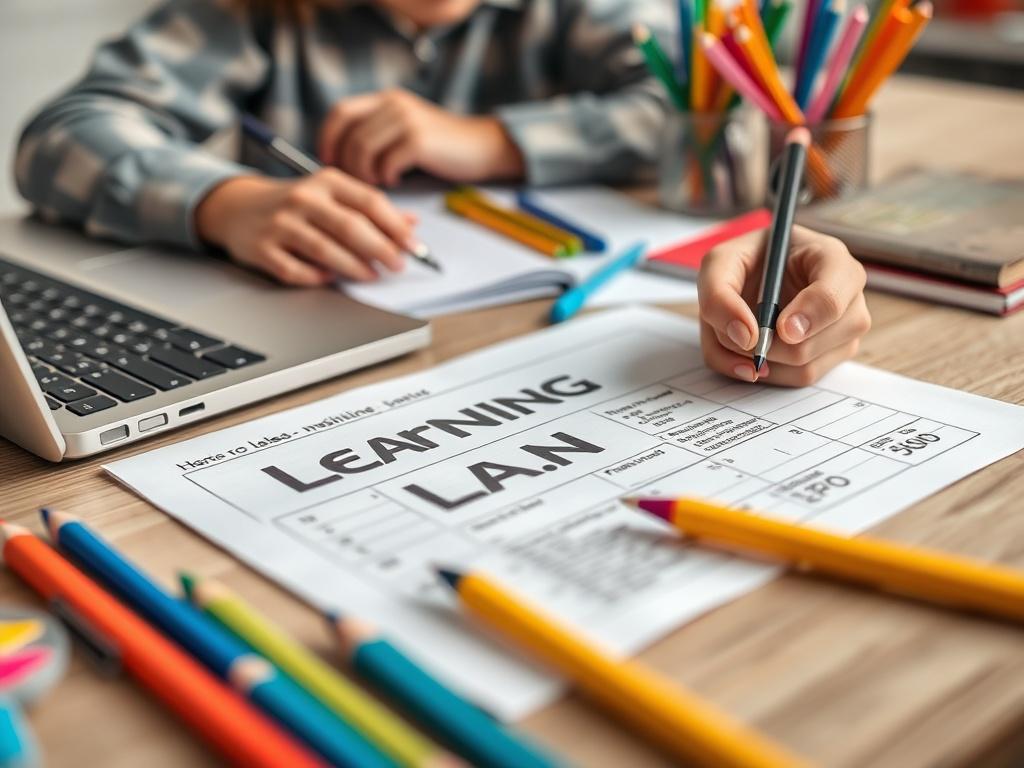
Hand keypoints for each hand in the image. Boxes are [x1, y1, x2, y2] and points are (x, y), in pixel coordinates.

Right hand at [195, 170, 416, 285]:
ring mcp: (280, 223)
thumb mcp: (332, 194)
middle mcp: (303, 198)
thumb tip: (412, 223)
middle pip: (351, 226)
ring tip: (372, 275)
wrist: (237, 206)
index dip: (397, 227)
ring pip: (325, 250)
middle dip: (381, 250)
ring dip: (354, 267)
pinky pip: (295, 270)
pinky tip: (330, 277)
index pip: (370, 202)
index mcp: (326, 181)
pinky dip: (316, 276)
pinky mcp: (262, 248)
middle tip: (398, 265)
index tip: (415, 246)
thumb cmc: (295, 203)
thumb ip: (371, 208)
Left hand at [317, 88, 523, 185]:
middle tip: (355, 181)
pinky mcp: (418, 140)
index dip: (328, 138)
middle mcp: (394, 104)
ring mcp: (407, 120)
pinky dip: (386, 177)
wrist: (482, 147)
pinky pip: (385, 163)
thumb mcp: (405, 130)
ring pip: (362, 150)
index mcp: (387, 99)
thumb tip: (341, 158)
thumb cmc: (442, 147)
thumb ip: (377, 135)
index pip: (341, 112)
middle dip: (344, 162)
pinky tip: (397, 180)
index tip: (327, 161)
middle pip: (348, 134)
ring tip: (379, 182)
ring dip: (365, 173)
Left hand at [697, 226, 870, 385]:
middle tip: (742, 327)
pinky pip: (796, 381)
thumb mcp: (718, 263)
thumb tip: (746, 339)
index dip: (805, 317)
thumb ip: (719, 295)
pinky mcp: (832, 357)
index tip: (780, 328)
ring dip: (761, 360)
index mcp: (830, 259)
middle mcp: (848, 298)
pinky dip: (765, 370)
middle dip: (765, 345)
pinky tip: (756, 347)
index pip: (831, 298)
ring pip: (804, 369)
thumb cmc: (744, 261)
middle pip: (811, 345)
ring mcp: (844, 332)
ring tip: (749, 330)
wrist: (755, 272)